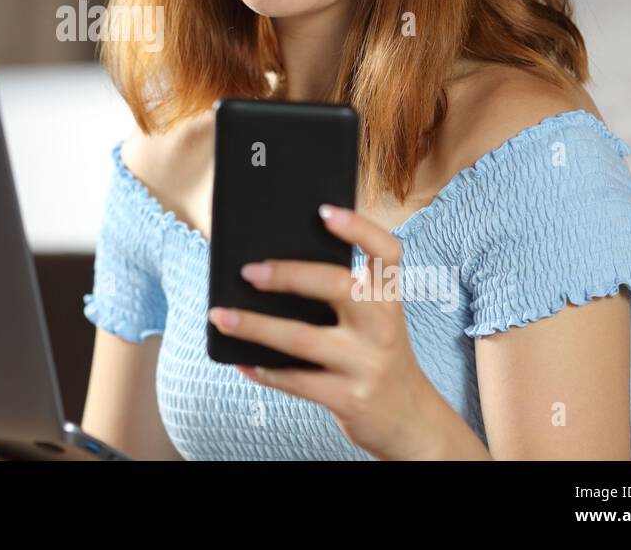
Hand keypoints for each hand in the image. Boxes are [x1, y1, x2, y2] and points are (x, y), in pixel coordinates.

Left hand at [207, 204, 451, 460]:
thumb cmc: (375, 355)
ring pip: (301, 339)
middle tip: (247, 271)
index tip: (324, 211)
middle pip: (336, 286)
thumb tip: (268, 273)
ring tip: (219, 315)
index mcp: (388, 298)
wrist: (410, 418)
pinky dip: (263, 370)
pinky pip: (296, 381)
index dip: (359, 228)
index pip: (386, 252)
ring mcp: (366, 364)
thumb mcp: (374, 321)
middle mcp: (382, 326)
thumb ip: (341, 297)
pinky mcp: (349, 399)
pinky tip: (240, 359)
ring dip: (254, 326)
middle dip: (287, 275)